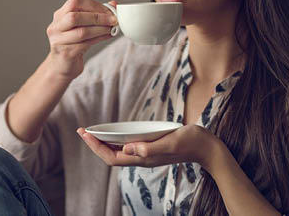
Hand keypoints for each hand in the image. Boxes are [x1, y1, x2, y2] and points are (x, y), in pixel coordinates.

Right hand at [46, 0, 117, 79]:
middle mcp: (56, 27)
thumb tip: (113, 4)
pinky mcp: (66, 53)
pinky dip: (99, 39)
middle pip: (75, 17)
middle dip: (98, 17)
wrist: (62, 65)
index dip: (94, 5)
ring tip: (111, 28)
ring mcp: (59, 41)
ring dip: (100, 29)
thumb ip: (96, 14)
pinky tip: (108, 36)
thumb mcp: (83, 26)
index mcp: (59, 15)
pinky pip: (85, 44)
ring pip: (82, 32)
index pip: (75, 2)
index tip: (109, 10)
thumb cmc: (74, 43)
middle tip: (113, 19)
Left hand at [76, 125, 218, 169]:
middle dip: (95, 144)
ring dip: (104, 143)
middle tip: (82, 131)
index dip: (96, 147)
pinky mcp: (151, 148)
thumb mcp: (170, 142)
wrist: (206, 147)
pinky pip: (128, 147)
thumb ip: (150, 148)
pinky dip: (117, 140)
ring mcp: (147, 154)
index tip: (85, 134)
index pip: (112, 157)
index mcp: (144, 158)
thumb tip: (129, 148)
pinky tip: (114, 133)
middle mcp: (143, 158)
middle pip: (111, 155)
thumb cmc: (190, 143)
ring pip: (118, 151)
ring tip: (92, 132)